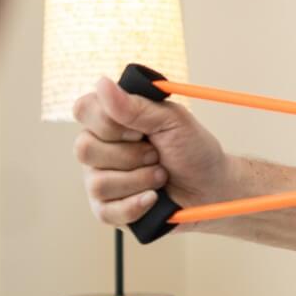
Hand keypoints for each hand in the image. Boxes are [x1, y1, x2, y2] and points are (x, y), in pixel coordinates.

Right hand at [71, 76, 232, 229]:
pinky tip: (153, 198)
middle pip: (85, 149)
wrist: (212, 189)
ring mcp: (100, 179)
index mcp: (111, 120)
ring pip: (97, 183)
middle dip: (131, 155)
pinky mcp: (107, 209)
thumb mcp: (172, 121)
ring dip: (139, 180)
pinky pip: (106, 211)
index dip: (110, 122)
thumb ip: (135, 106)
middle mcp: (99, 148)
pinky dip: (136, 204)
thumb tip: (102, 83)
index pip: (83, 110)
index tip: (140, 129)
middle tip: (156, 154)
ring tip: (161, 176)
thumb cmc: (193, 151)